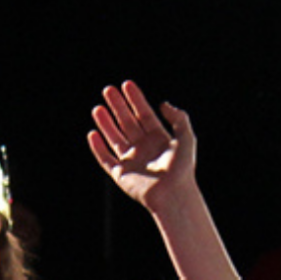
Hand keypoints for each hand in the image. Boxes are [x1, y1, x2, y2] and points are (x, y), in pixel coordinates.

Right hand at [86, 80, 195, 211]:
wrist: (173, 195)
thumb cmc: (182, 169)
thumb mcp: (187, 137)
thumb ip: (178, 118)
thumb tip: (163, 104)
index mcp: (159, 139)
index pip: (143, 114)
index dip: (135, 99)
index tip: (127, 84)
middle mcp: (143, 148)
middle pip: (127, 122)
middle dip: (117, 106)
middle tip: (108, 90)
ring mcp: (131, 161)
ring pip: (114, 138)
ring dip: (106, 123)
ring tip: (97, 108)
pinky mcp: (121, 175)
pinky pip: (106, 158)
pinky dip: (98, 147)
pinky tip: (93, 133)